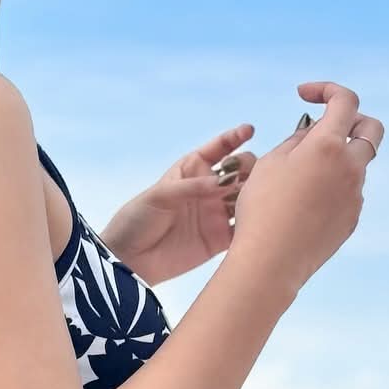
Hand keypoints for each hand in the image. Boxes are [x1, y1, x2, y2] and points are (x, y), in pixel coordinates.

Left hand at [99, 124, 257, 284]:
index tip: (249, 130)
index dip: (235, 137)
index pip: (220, 148)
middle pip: (241, 170)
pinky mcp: (221, 239)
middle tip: (243, 179)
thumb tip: (225, 183)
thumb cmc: (138, 218)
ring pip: (247, 198)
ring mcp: (217, 213)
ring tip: (256, 198)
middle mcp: (209, 189)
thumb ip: (193, 187)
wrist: (129, 258)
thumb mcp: (160, 195)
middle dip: (249, 168)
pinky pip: (245, 229)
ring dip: (255, 195)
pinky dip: (254, 223)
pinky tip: (259, 220)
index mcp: (193, 169)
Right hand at [226, 82, 383, 301]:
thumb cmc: (262, 208)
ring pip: (355, 164)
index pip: (345, 101)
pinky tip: (303, 203)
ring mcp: (355, 195)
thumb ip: (297, 140)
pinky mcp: (351, 219)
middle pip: (371, 128)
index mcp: (328, 146)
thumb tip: (314, 133)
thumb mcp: (270, 162)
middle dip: (352, 119)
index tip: (304, 95)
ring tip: (298, 175)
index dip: (326, 90)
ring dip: (335, 158)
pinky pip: (348, 192)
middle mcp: (350, 167)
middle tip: (326, 126)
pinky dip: (332, 186)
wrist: (271, 261)